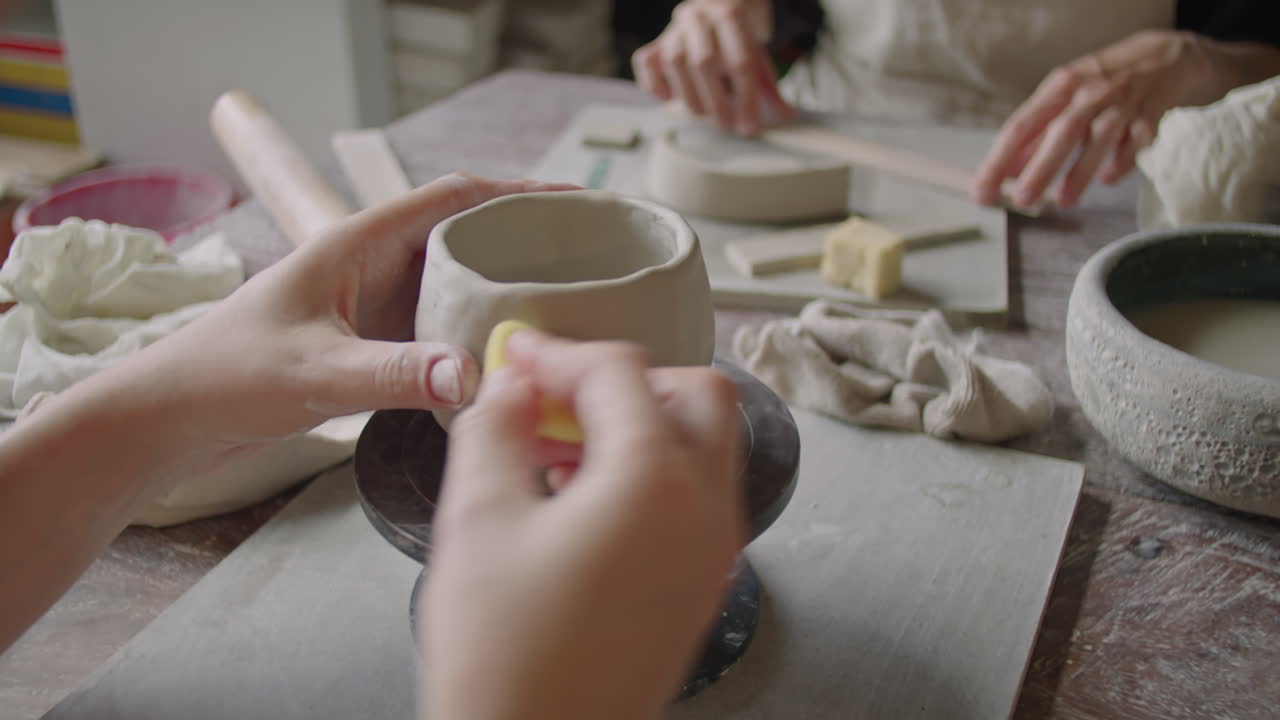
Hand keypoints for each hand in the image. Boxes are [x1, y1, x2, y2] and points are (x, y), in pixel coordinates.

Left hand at [122, 173, 573, 465]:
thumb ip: (393, 374)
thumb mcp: (316, 373)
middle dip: (522, 242)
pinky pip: (438, 328)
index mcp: (359, 244)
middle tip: (585, 262)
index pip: (451, 198)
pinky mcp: (370, 343)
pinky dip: (476, 335)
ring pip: (454, 284)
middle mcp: (372, 266)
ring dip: (502, 291)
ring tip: (564, 308)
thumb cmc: (227, 377)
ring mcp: (373, 305)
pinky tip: (507, 360)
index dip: (514, 192)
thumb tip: (473, 376)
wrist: (173, 417)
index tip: (571, 203)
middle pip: (463, 236)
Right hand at [423, 331, 744, 719]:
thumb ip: (493, 430)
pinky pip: (697, 500)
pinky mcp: (702, 586)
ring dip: (641, 427)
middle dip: (624, 381)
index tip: (519, 359)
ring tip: (561, 452)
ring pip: (704, 447)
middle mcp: (704, 509)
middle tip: (558, 397)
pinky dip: (654, 476)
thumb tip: (510, 388)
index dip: (559, 354)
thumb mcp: (478, 520)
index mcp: (656, 479)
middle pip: (694, 395)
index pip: (620, 372)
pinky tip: (584, 502)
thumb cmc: (507, 656)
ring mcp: (712, 552)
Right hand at [632, 0, 792, 135]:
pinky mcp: (655, 42)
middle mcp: (698, 17)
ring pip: (674, 63)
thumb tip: (787, 117)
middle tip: (726, 125)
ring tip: (703, 113)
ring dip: (689, 96)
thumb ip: (769, 87)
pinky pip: (645, 62)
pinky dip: (653, 84)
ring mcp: (674, 28)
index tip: (749, 127)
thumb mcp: (758, 56)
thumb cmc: (739, 38)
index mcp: (730, 14)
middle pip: (704, 63)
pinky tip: (668, 98)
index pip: (739, 62)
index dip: (745, 99)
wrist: (717, 4)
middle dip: (717, 101)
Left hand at [973, 30, 1216, 209]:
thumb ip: (1038, 133)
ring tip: (1062, 200)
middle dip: (1039, 167)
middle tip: (1021, 199)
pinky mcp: (1153, 113)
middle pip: (1061, 131)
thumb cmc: (1104, 84)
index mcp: (1060, 86)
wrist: (1168, 57)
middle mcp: (1090, 91)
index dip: (999, 160)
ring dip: (1079, 171)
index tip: (983, 191)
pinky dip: (1122, 160)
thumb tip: (1005, 171)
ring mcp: (1124, 101)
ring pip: (1099, 137)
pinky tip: (1108, 178)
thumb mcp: (1066, 98)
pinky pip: (1136, 140)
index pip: (1021, 126)